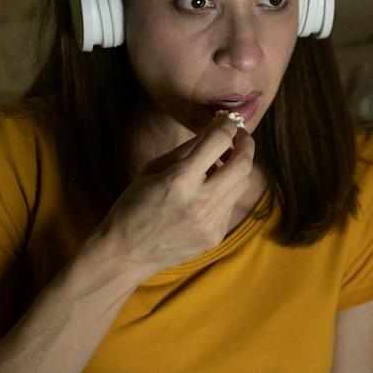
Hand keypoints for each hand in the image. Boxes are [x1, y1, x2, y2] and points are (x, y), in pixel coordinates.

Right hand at [92, 110, 264, 275]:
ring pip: (242, 185)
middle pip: (243, 164)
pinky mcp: (216, 235)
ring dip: (239, 167)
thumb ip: (186, 150)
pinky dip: (226, 190)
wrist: (126, 253)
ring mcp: (211, 222)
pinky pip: (230, 204)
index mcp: (180, 180)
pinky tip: (211, 188)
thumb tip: (213, 130)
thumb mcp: (152, 169)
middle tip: (240, 136)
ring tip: (225, 160)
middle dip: (246, 144)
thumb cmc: (133, 206)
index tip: (228, 120)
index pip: (218, 142)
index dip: (228, 125)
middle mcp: (201, 202)